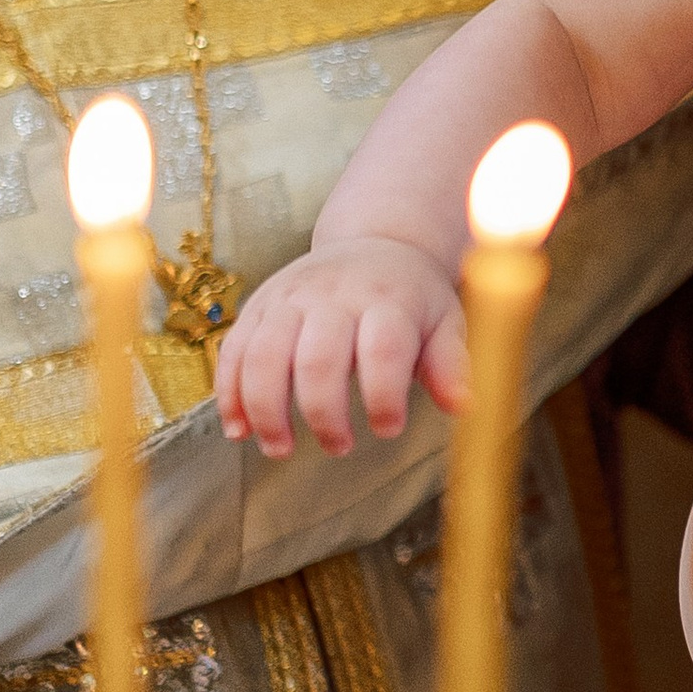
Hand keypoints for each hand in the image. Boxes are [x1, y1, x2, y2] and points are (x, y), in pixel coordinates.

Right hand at [215, 235, 462, 455]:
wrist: (374, 242)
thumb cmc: (412, 297)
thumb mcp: (444, 321)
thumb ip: (450, 362)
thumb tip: (462, 404)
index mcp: (387, 300)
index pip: (382, 348)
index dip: (383, 394)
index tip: (388, 429)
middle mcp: (334, 296)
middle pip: (318, 357)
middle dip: (323, 412)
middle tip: (339, 447)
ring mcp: (290, 298)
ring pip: (265, 355)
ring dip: (267, 409)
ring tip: (280, 449)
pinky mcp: (259, 306)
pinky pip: (234, 350)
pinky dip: (229, 393)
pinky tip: (238, 430)